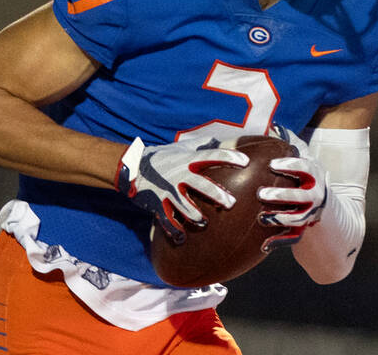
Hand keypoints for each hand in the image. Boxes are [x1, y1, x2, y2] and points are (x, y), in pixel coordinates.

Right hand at [114, 136, 248, 244]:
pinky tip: (182, 238)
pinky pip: (167, 220)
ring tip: (204, 222)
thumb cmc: (162, 156)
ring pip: (184, 207)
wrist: (132, 168)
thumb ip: (200, 145)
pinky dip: (174, 231)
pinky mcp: (158, 205)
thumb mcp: (181, 147)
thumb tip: (219, 140)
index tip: (245, 162)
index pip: (212, 156)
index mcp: (188, 160)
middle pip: (201, 185)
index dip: (229, 157)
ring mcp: (168, 191)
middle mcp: (180, 175)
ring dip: (195, 216)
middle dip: (217, 195)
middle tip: (231, 203)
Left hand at [257, 123, 328, 251]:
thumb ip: (292, 145)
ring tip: (262, 218)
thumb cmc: (308, 181)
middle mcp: (317, 193)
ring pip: (297, 217)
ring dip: (280, 218)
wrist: (332, 215)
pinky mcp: (306, 230)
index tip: (273, 164)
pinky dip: (280, 241)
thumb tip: (275, 125)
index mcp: (315, 174)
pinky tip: (264, 245)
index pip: (306, 167)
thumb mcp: (306, 162)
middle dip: (282, 195)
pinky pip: (293, 237)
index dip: (290, 166)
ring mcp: (312, 213)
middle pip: (301, 195)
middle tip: (261, 194)